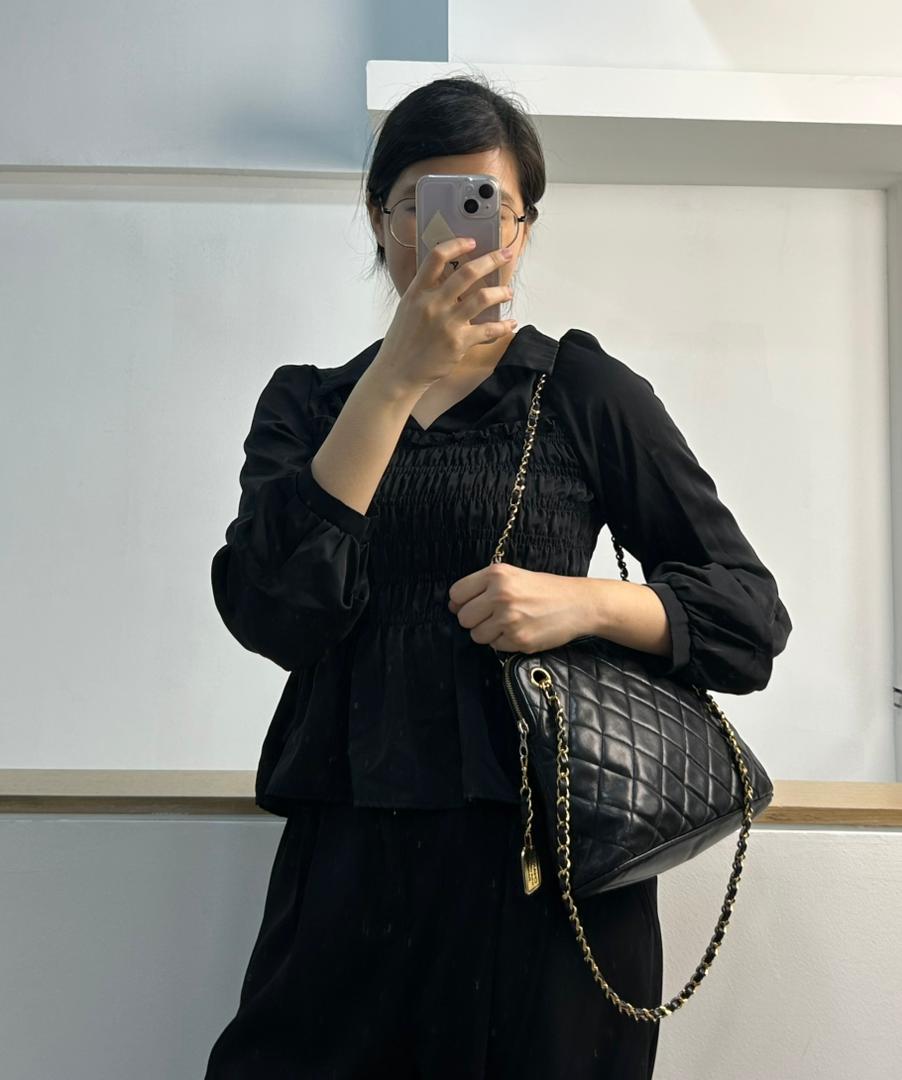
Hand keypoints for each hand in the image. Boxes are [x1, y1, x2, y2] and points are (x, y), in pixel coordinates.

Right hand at [373, 236, 516, 393]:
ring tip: (508, 292)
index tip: (472, 242)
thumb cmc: (403, 342)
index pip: (437, 257)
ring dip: (501, 292)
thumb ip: (426, 293)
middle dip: (492, 259)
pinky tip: (510, 324)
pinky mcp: (458, 342)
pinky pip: (489, 330)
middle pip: (468, 272)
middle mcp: (433, 303)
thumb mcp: (408, 309)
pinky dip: (503, 326)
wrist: (398, 372)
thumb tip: (448, 280)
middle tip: (506, 255)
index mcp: (418, 292)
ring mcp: (447, 322)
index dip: (457, 245)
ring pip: (483, 297)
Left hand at [447, 562, 590, 653]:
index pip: (456, 593)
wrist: (579, 603)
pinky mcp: (518, 639)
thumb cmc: (546, 590)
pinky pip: (495, 646)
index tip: (473, 604)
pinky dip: (504, 642)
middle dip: (475, 620)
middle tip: (494, 616)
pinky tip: (521, 630)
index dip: (462, 602)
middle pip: (463, 617)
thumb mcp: (513, 576)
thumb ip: (482, 587)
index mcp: (497, 574)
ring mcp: (509, 618)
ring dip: (488, 633)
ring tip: (509, 623)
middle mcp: (500, 594)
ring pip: (476, 634)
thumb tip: (452, 606)